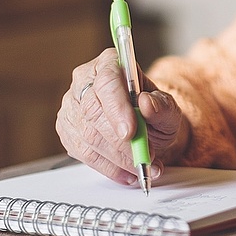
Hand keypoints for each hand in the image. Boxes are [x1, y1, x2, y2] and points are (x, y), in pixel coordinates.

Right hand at [56, 48, 189, 185]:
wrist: (146, 126)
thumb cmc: (154, 111)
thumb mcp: (169, 107)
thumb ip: (162, 106)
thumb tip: (147, 104)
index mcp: (110, 63)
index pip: (107, 82)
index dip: (117, 108)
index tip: (130, 132)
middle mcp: (85, 80)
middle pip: (93, 111)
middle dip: (119, 141)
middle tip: (143, 157)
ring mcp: (71, 105)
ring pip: (86, 136)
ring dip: (116, 158)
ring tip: (141, 166)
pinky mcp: (67, 129)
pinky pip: (82, 153)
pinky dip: (107, 167)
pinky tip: (126, 172)